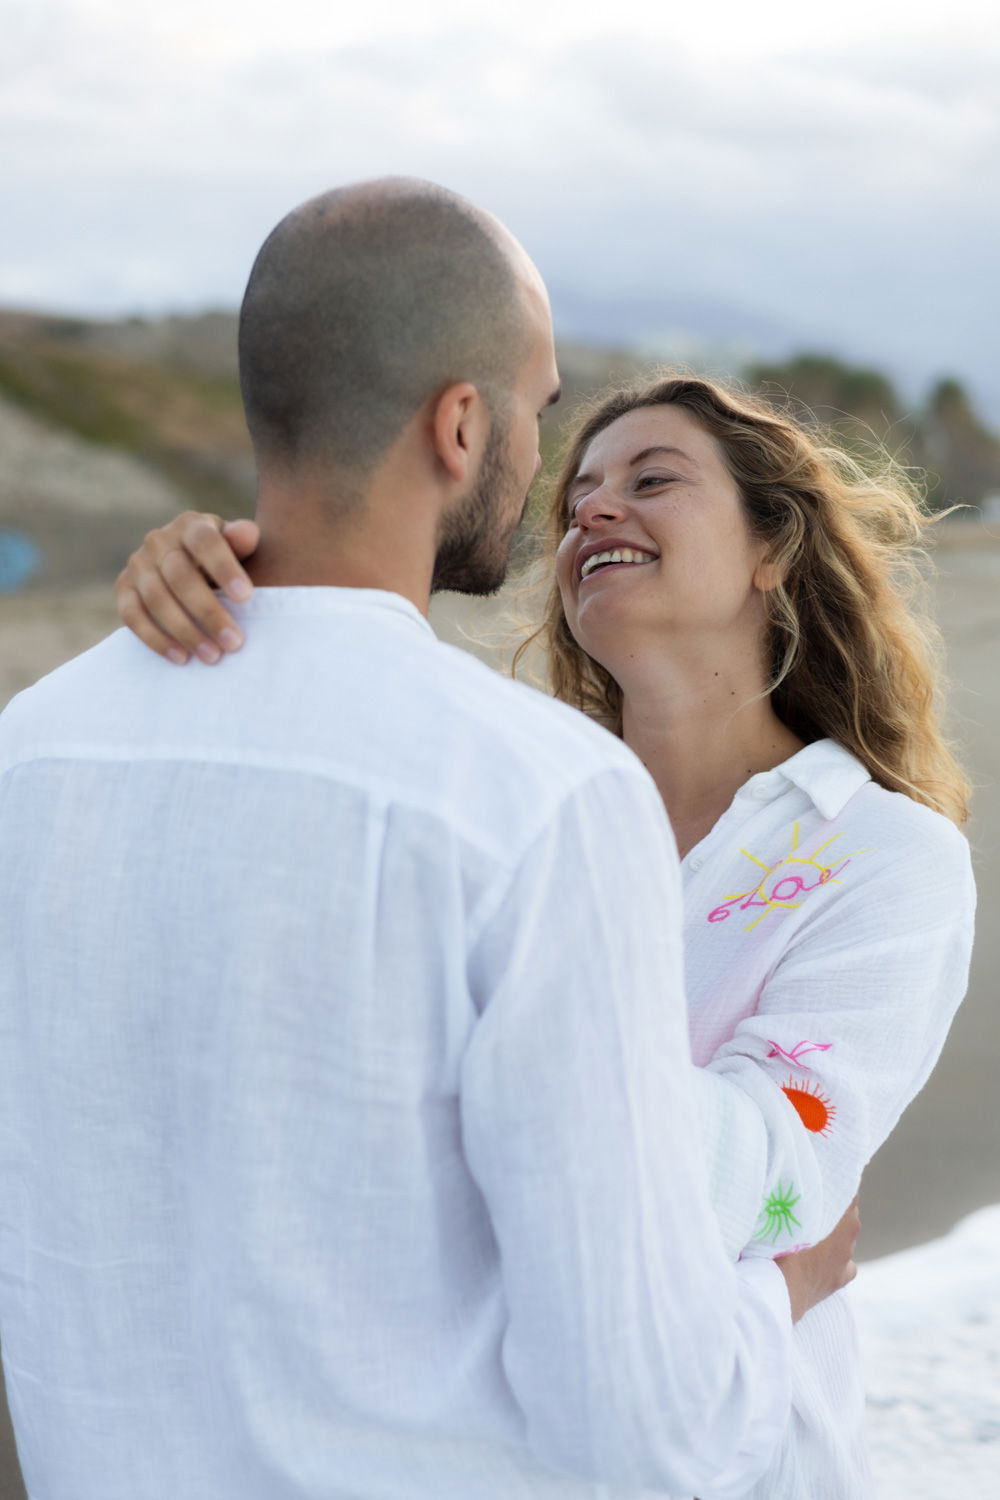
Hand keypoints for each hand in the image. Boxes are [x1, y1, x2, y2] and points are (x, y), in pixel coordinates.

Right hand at [116, 512, 259, 663]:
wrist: (191, 566)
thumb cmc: (223, 560)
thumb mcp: (237, 547)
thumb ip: (242, 541)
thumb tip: (247, 533)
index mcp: (191, 525)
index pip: (205, 542)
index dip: (224, 568)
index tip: (246, 597)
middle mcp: (159, 540)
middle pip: (180, 576)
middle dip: (209, 612)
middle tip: (234, 642)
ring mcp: (138, 563)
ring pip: (157, 599)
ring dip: (185, 631)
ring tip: (213, 656)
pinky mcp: (123, 587)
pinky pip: (132, 615)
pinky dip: (155, 639)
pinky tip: (181, 658)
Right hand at [773, 1196, 859, 1322]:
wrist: (778, 1287)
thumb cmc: (778, 1243)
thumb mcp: (784, 1211)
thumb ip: (797, 1200)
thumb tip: (788, 1184)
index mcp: (842, 1213)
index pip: (848, 1192)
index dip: (834, 1188)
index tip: (820, 1186)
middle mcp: (850, 1233)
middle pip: (847, 1215)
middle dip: (833, 1212)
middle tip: (810, 1209)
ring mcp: (847, 1257)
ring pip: (845, 1240)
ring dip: (832, 1237)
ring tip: (809, 1238)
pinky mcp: (842, 1278)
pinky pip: (845, 1264)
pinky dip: (836, 1261)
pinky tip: (820, 1262)